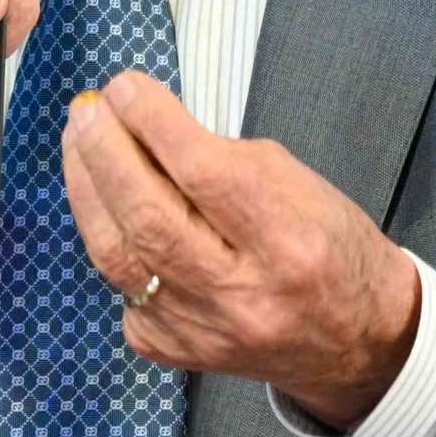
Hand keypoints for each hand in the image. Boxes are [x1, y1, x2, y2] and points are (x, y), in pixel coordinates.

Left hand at [57, 70, 421, 425]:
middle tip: (87, 110)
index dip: (156, 124)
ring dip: (87, 190)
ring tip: (79, 142)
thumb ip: (228, 160)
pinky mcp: (169, 348)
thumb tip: (149, 127)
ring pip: (117, 255)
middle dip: (106, 153)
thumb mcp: (305, 189)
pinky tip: (106, 205)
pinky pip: (119, 286)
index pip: (207, 175)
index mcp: (290, 244)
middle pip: (150, 218)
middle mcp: (242, 295)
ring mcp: (199, 329)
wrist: (356, 341)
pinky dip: (108, 237)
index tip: (126, 87)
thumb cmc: (332, 248)